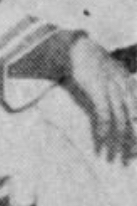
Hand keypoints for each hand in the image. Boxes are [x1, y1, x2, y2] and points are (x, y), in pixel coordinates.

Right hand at [68, 36, 136, 162]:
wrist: (75, 48)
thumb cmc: (89, 61)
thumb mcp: (110, 71)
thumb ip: (118, 83)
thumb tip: (119, 99)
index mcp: (128, 82)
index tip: (135, 146)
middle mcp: (124, 86)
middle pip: (134, 118)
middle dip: (132, 140)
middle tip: (129, 157)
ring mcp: (112, 88)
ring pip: (121, 120)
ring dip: (117, 141)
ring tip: (113, 157)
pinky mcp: (98, 90)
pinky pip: (104, 115)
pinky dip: (103, 130)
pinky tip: (101, 142)